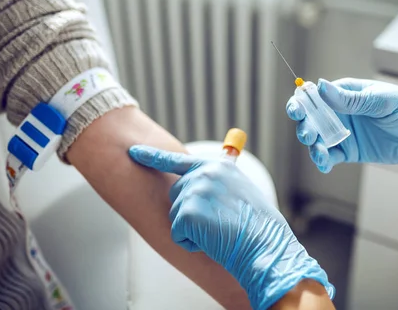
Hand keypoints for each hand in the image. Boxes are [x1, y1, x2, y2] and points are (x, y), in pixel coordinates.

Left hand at [128, 146, 334, 309]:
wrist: (264, 245)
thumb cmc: (257, 223)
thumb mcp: (240, 190)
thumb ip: (218, 181)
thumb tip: (196, 181)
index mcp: (216, 165)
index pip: (177, 160)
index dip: (152, 157)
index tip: (133, 152)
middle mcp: (204, 174)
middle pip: (176, 194)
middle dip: (189, 211)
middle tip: (218, 222)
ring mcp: (194, 192)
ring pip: (176, 215)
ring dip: (193, 228)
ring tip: (220, 230)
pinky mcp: (186, 213)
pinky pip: (177, 233)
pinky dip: (192, 243)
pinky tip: (213, 240)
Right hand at [286, 78, 397, 183]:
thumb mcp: (384, 102)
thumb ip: (352, 99)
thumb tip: (321, 86)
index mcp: (346, 92)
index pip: (316, 94)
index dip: (302, 101)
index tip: (297, 110)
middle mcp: (341, 111)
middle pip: (311, 117)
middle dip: (304, 125)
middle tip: (308, 134)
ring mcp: (344, 132)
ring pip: (318, 137)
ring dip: (312, 143)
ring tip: (318, 150)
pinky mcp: (350, 151)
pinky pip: (330, 156)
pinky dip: (322, 160)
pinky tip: (323, 162)